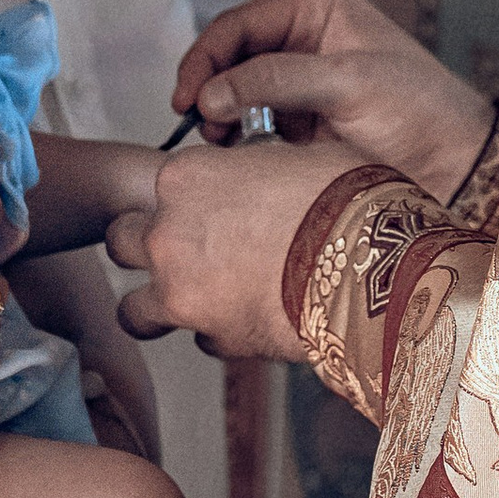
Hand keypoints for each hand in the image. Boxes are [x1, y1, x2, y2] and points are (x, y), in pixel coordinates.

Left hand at [105, 132, 357, 359]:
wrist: (376, 265)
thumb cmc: (347, 200)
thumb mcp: (297, 158)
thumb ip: (254, 168)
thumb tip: (259, 174)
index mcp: (186, 177)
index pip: (159, 187)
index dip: (186, 200)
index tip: (210, 209)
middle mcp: (168, 232)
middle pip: (122, 241)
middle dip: (147, 247)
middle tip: (187, 253)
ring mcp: (181, 290)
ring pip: (132, 308)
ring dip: (155, 306)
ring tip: (188, 304)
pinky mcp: (211, 337)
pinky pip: (197, 339)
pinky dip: (216, 335)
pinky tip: (248, 322)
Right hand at [172, 0, 489, 197]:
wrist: (458, 166)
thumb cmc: (419, 110)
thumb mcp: (347, 84)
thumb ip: (275, 81)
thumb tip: (208, 94)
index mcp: (318, 11)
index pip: (241, 24)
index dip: (207, 56)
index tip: (186, 96)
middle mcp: (307, 41)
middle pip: (233, 57)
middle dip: (210, 86)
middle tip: (194, 122)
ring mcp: (304, 83)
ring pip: (240, 92)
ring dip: (222, 114)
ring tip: (218, 141)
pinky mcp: (305, 124)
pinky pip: (257, 124)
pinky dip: (242, 138)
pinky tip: (239, 154)